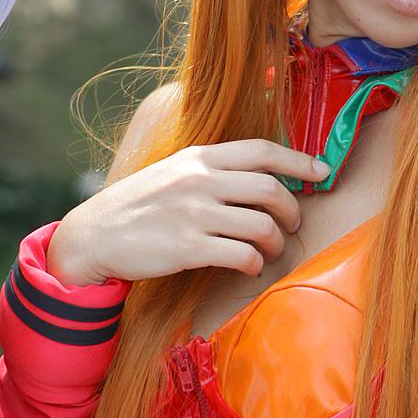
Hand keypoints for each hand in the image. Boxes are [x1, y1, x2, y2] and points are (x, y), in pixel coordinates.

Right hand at [46, 140, 329, 285]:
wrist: (94, 235)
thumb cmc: (139, 205)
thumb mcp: (175, 172)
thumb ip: (212, 169)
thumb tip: (261, 175)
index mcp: (200, 157)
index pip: (262, 151)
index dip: (299, 159)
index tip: (322, 171)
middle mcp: (200, 181)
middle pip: (271, 188)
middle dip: (292, 210)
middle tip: (293, 225)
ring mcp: (195, 214)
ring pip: (262, 225)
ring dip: (276, 242)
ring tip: (271, 251)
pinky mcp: (189, 248)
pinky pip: (242, 255)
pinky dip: (255, 264)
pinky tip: (251, 267)